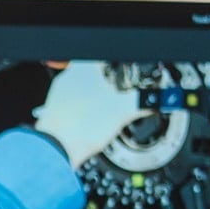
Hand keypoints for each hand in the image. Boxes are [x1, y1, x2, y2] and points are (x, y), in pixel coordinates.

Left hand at [33, 62, 149, 169]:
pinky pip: (72, 104)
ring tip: (105, 110)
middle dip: (108, 84)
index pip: (105, 59)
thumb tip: (155, 100)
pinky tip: (91, 121)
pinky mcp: (54, 110)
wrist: (58, 149)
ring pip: (82, 89)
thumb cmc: (83, 126)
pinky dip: (84, 110)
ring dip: (95, 97)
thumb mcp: (122, 111)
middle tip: (118, 95)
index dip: (118, 66)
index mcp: (84, 69)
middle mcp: (68, 78)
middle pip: (93, 74)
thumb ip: (142, 101)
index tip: (124, 75)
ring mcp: (58, 94)